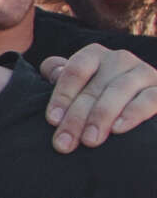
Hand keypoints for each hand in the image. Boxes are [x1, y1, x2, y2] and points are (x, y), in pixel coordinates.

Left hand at [39, 45, 156, 152]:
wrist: (140, 106)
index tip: (52, 120)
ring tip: (89, 141)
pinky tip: (118, 129)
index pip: (75, 70)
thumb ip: (62, 75)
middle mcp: (120, 59)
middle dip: (76, 118)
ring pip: (118, 91)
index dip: (62, 95)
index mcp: (95, 54)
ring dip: (100, 117)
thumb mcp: (82, 84)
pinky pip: (149, 99)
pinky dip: (133, 113)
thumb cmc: (102, 97)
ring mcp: (144, 72)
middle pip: (93, 88)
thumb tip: (51, 72)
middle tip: (64, 143)